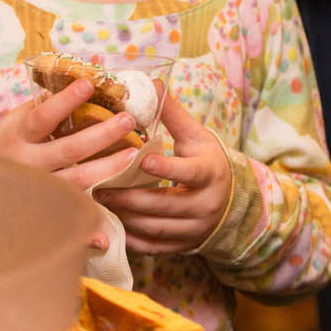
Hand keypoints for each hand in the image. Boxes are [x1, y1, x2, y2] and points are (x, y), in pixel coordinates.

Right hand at [0, 77, 141, 192]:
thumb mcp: (18, 122)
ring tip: (133, 151)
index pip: (43, 116)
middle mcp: (27, 164)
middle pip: (69, 149)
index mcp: (17, 136)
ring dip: (109, 166)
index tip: (88, 84)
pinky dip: (99, 197)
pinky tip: (121, 184)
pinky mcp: (50, 207)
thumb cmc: (12, 143)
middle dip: (102, 134)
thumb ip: (44, 107)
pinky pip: (79, 203)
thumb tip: (80, 84)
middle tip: (128, 119)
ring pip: (78, 180)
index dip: (65, 101)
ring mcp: (39, 188)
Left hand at [94, 96, 232, 254]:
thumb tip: (152, 83)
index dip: (167, 169)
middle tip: (100, 186)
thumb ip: (172, 114)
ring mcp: (195, 229)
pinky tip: (112, 226)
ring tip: (99, 204)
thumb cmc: (207, 161)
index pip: (189, 173)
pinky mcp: (184, 246)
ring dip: (126, 217)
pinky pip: (155, 247)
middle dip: (130, 197)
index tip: (143, 160)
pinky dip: (132, 239)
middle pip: (165, 204)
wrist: (230, 199)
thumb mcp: (195, 136)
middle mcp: (205, 204)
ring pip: (156, 228)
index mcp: (209, 173)